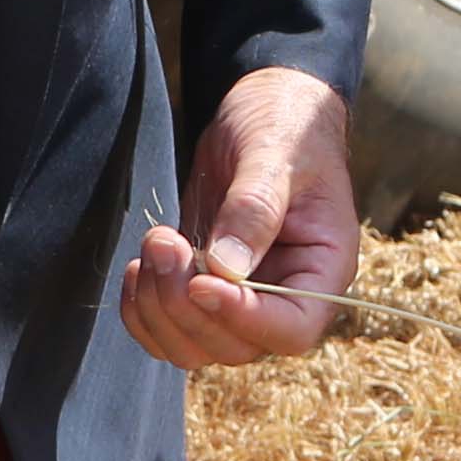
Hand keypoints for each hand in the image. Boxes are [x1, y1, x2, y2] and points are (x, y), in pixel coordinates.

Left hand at [126, 66, 354, 367]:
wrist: (260, 113)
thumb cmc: (284, 127)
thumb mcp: (275, 156)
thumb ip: (255, 209)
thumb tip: (226, 269)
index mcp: (322, 270)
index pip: (292, 330)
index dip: (244, 320)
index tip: (200, 281)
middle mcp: (286, 296)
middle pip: (234, 347)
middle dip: (186, 305)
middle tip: (163, 241)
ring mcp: (242, 300)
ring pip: (195, 347)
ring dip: (158, 309)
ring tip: (154, 242)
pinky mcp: (203, 289)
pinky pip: (168, 331)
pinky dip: (142, 312)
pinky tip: (137, 267)